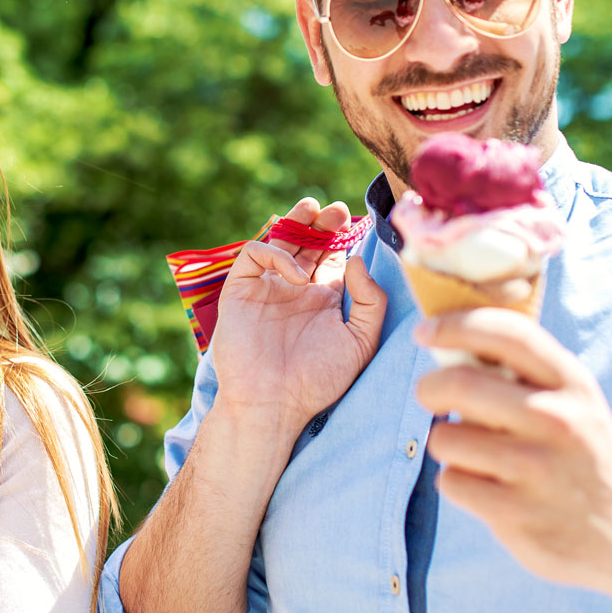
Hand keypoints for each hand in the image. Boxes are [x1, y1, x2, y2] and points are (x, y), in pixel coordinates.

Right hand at [210, 198, 387, 428]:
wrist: (274, 403)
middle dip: (321, 223)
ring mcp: (266, 288)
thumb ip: (370, 301)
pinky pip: (254, 256)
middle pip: (307, 243)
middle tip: (336, 211)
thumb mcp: (360, 342)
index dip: (343, 238)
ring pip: (279, 240)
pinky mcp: (240, 290)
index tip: (356, 224)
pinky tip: (297, 275)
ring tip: (314, 209)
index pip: (332, 257)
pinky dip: (276, 255)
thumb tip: (357, 259)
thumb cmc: (318, 380)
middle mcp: (295, 290)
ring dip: (296, 221)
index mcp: (323, 300)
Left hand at [413, 308, 611, 592]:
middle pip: (458, 384)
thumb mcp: (575, 404)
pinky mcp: (516, 513)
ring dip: (447, 443)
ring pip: (447, 437)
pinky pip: (451, 481)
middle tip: (429, 395)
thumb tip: (449, 344)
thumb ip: (525, 374)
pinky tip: (488, 489)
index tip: (424, 331)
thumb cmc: (582, 458)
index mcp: (572, 384)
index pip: (507, 334)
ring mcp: (535, 469)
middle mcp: (556, 421)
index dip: (456, 325)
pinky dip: (459, 483)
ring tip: (476, 454)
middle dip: (429, 387)